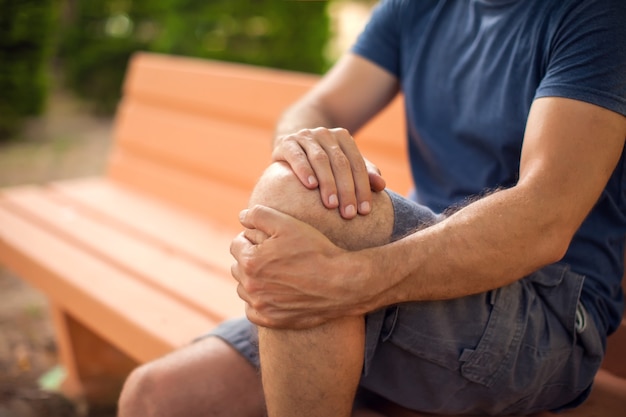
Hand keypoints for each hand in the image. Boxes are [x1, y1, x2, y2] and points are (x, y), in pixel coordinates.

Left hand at [230, 205, 363, 328]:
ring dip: (253, 279)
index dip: (253, 238)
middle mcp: (251, 286)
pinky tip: (275, 292)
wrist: (341, 283)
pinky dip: (259, 301)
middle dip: (251, 258)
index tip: (270, 239)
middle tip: (274, 255)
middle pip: (238, 266)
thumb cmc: (315, 250)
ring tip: (276, 272)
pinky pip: (252, 309)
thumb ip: (259, 215)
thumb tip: (242, 216)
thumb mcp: (288, 223)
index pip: (237, 244)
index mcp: (250, 261)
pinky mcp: (271, 320)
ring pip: (244, 288)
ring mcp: (260, 306)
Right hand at [273, 127, 385, 218]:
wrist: (290, 145)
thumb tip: (382, 185)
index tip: (365, 211)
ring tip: (331, 204)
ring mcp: (305, 136)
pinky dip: (305, 171)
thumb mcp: (344, 166)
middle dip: (346, 190)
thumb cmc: (323, 162)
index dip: (362, 188)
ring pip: (320, 160)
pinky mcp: (287, 143)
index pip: (357, 164)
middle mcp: (325, 134)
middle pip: (340, 163)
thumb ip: (363, 174)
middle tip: (348, 213)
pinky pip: (297, 156)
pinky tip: (311, 186)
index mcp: (343, 137)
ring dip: (328, 183)